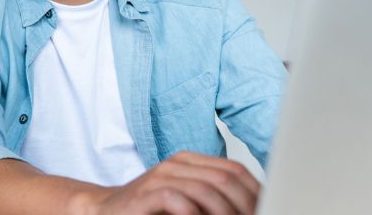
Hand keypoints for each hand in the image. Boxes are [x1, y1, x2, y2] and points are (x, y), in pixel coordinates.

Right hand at [78, 152, 260, 214]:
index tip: (265, 208)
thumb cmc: (149, 210)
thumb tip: (251, 207)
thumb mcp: (187, 201)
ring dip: (224, 213)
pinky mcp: (145, 194)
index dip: (255, 191)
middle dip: (244, 204)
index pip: (234, 170)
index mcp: (190, 161)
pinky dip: (193, 214)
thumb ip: (213, 199)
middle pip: (224, 178)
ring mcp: (160, 176)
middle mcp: (176, 164)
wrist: (106, 210)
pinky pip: (176, 198)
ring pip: (205, 189)